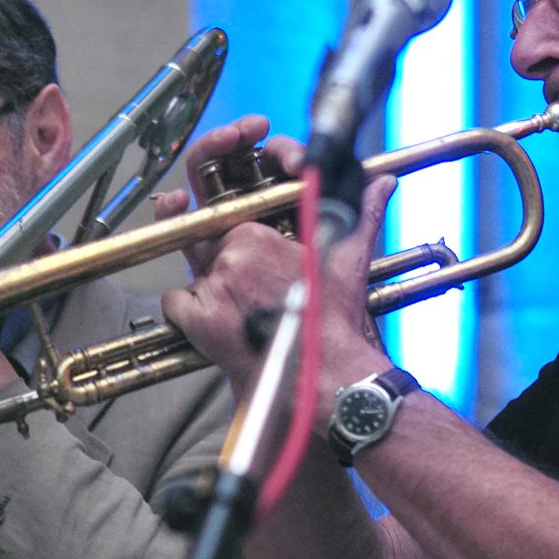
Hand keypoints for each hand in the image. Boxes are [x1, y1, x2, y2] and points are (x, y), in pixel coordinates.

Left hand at [161, 122, 397, 398]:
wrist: (322, 374)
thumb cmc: (334, 321)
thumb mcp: (350, 259)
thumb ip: (362, 213)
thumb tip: (382, 184)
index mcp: (255, 235)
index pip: (233, 220)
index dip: (242, 234)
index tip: (252, 249)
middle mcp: (228, 256)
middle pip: (211, 245)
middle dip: (227, 259)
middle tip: (252, 285)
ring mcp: (211, 289)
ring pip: (196, 272)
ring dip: (215, 285)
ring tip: (244, 307)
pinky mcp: (198, 321)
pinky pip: (176, 304)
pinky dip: (189, 312)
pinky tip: (219, 322)